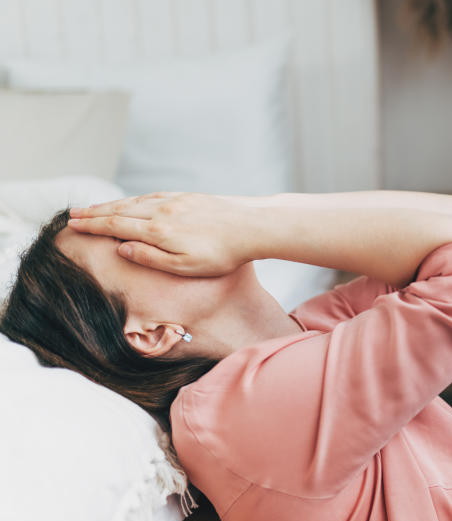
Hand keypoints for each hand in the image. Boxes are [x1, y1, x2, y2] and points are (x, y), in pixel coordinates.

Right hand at [67, 192, 259, 276]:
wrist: (252, 227)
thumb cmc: (222, 254)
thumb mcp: (185, 266)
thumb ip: (150, 257)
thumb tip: (121, 248)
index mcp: (158, 231)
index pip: (115, 226)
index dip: (92, 226)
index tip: (73, 226)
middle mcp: (162, 211)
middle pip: (120, 210)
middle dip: (95, 212)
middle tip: (73, 214)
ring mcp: (175, 201)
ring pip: (136, 201)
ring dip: (112, 204)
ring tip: (94, 207)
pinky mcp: (188, 197)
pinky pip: (154, 196)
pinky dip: (136, 198)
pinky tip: (132, 201)